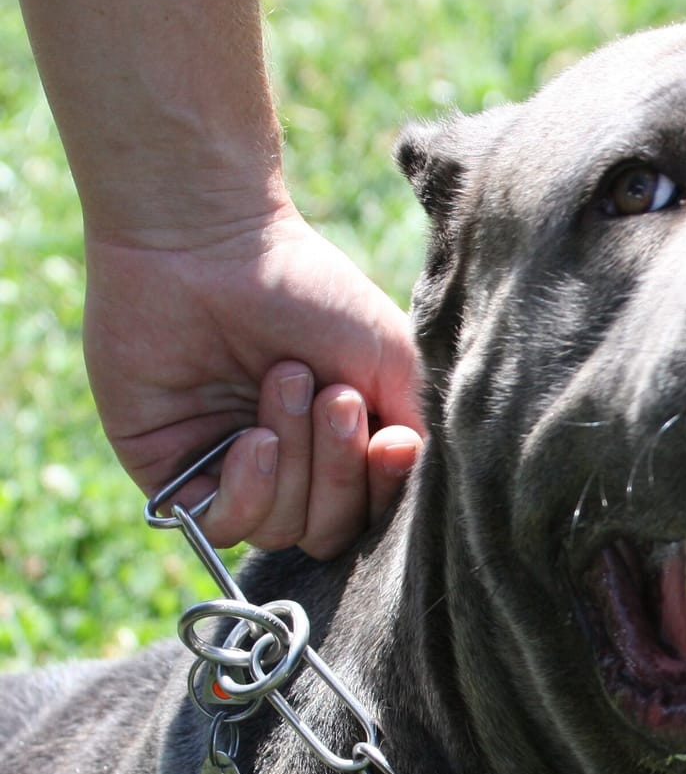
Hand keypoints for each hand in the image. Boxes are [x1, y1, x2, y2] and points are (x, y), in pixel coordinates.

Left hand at [84, 208, 424, 557]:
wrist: (211, 244)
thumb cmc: (310, 293)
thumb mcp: (393, 364)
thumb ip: (420, 436)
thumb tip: (426, 496)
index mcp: (341, 446)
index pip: (372, 512)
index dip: (383, 489)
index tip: (392, 439)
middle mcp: (288, 467)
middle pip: (329, 530)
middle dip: (338, 469)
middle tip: (331, 395)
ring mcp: (229, 472)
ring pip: (281, 527)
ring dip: (294, 461)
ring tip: (282, 381)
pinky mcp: (171, 472)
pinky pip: (222, 523)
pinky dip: (247, 489)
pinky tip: (250, 438)